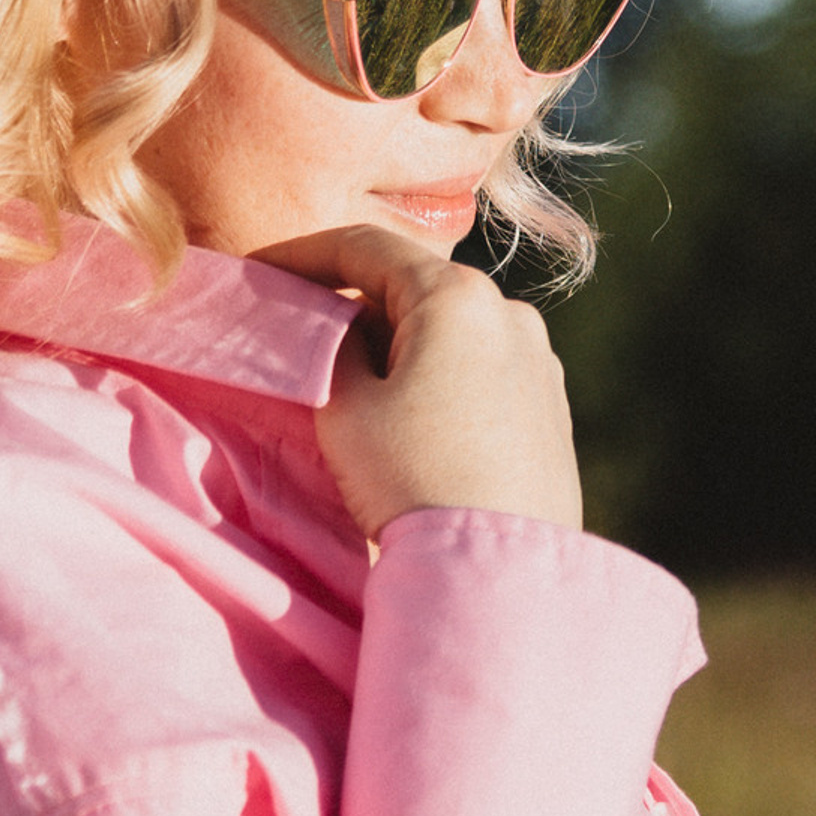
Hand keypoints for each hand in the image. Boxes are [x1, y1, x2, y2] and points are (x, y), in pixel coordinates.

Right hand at [249, 227, 583, 537]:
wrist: (499, 569)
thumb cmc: (412, 480)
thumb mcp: (346, 407)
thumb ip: (332, 347)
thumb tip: (343, 329)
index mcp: (459, 296)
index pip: (366, 246)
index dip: (304, 254)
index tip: (263, 272)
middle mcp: (511, 313)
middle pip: (413, 286)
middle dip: (354, 302)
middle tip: (302, 334)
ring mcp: (540, 360)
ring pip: (450, 329)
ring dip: (398, 342)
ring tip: (354, 385)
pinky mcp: (552, 407)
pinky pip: (481, 368)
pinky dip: (438, 374)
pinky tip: (411, 417)